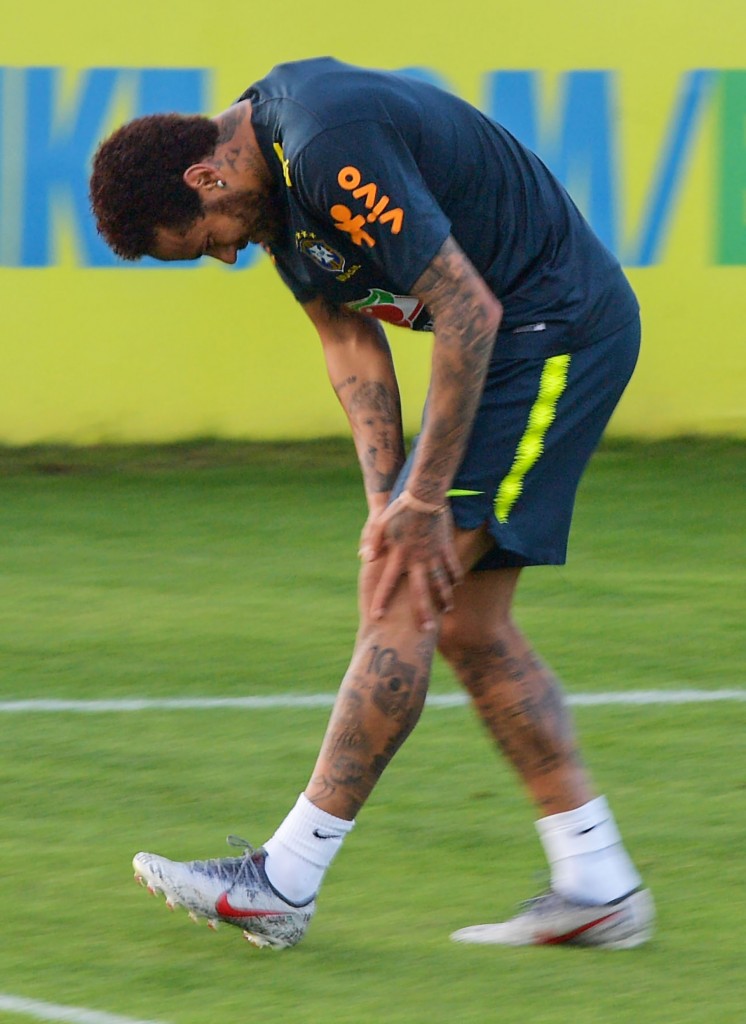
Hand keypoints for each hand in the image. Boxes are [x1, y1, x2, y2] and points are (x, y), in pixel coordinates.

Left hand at [361, 495, 462, 630]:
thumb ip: (372, 541)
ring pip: (441, 581)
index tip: (377, 617)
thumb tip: (365, 558)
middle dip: (423, 611)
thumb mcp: (380, 523)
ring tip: (446, 610)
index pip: (388, 582)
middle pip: (421, 591)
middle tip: (427, 630)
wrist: (424, 494)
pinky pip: (452, 565)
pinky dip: (455, 576)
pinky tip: (457, 585)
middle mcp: (418, 559)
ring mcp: (434, 554)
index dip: (382, 599)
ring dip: (444, 597)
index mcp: (400, 555)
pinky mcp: (446, 547)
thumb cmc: (399, 508)